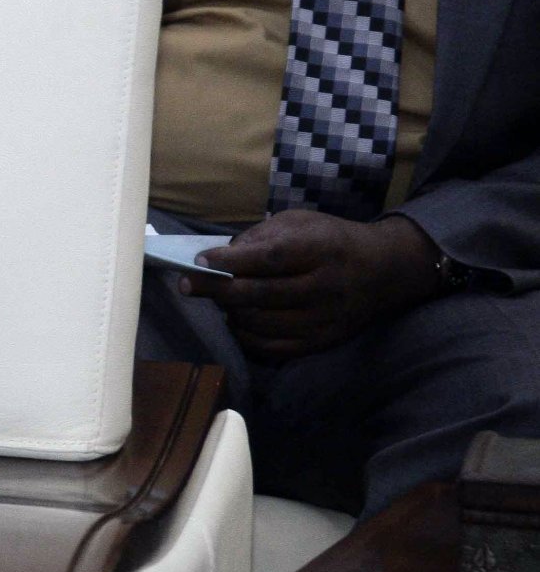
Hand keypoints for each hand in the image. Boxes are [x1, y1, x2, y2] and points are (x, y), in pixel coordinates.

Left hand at [180, 210, 444, 361]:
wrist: (382, 271)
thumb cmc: (330, 241)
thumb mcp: (301, 223)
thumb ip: (262, 236)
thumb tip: (219, 258)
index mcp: (321, 250)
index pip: (269, 259)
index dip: (230, 262)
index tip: (199, 261)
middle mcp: (326, 287)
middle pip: (261, 295)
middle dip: (217, 290)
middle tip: (190, 285)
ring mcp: (325, 319)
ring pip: (262, 323)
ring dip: (231, 312)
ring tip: (220, 300)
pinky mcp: (323, 342)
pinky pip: (274, 348)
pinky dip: (246, 336)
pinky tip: (238, 321)